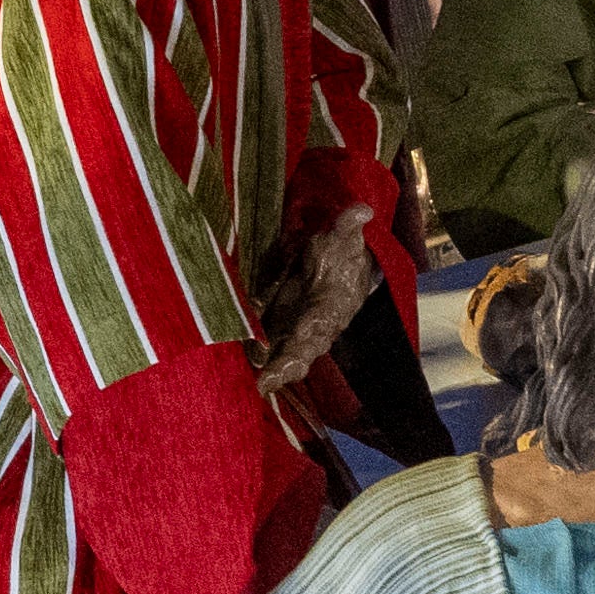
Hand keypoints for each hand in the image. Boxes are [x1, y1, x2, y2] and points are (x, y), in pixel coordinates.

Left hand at [255, 221, 379, 405]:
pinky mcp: (276, 330)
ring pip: (279, 359)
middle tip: (262, 383)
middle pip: (298, 356)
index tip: (289, 351)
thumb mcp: (344, 237)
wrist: (339, 268)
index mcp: (330, 309)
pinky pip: (261, 347)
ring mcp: (293, 333)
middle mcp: (312, 329)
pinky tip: (232, 360)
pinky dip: (250, 354)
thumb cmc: (340, 255)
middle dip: (281, 370)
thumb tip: (362, 210)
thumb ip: (348, 226)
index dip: (305, 340)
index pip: (318, 327)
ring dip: (263, 371)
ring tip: (246, 382)